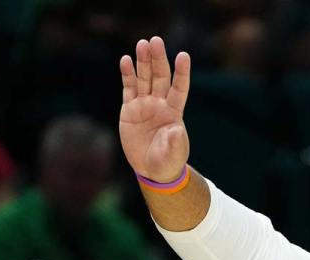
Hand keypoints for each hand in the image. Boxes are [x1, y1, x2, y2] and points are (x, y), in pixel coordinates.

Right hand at [119, 36, 190, 182]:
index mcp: (174, 112)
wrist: (152, 170)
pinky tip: (125, 60)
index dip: (182, 72)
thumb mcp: (173, 154)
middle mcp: (160, 104)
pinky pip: (129, 88)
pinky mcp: (130, 109)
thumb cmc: (168, 162)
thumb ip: (175, 142)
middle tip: (155, 40)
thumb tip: (177, 130)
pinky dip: (127, 74)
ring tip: (142, 44)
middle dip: (158, 59)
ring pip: (144, 78)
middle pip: (160, 77)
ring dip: (143, 62)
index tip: (184, 55)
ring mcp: (145, 105)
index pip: (179, 87)